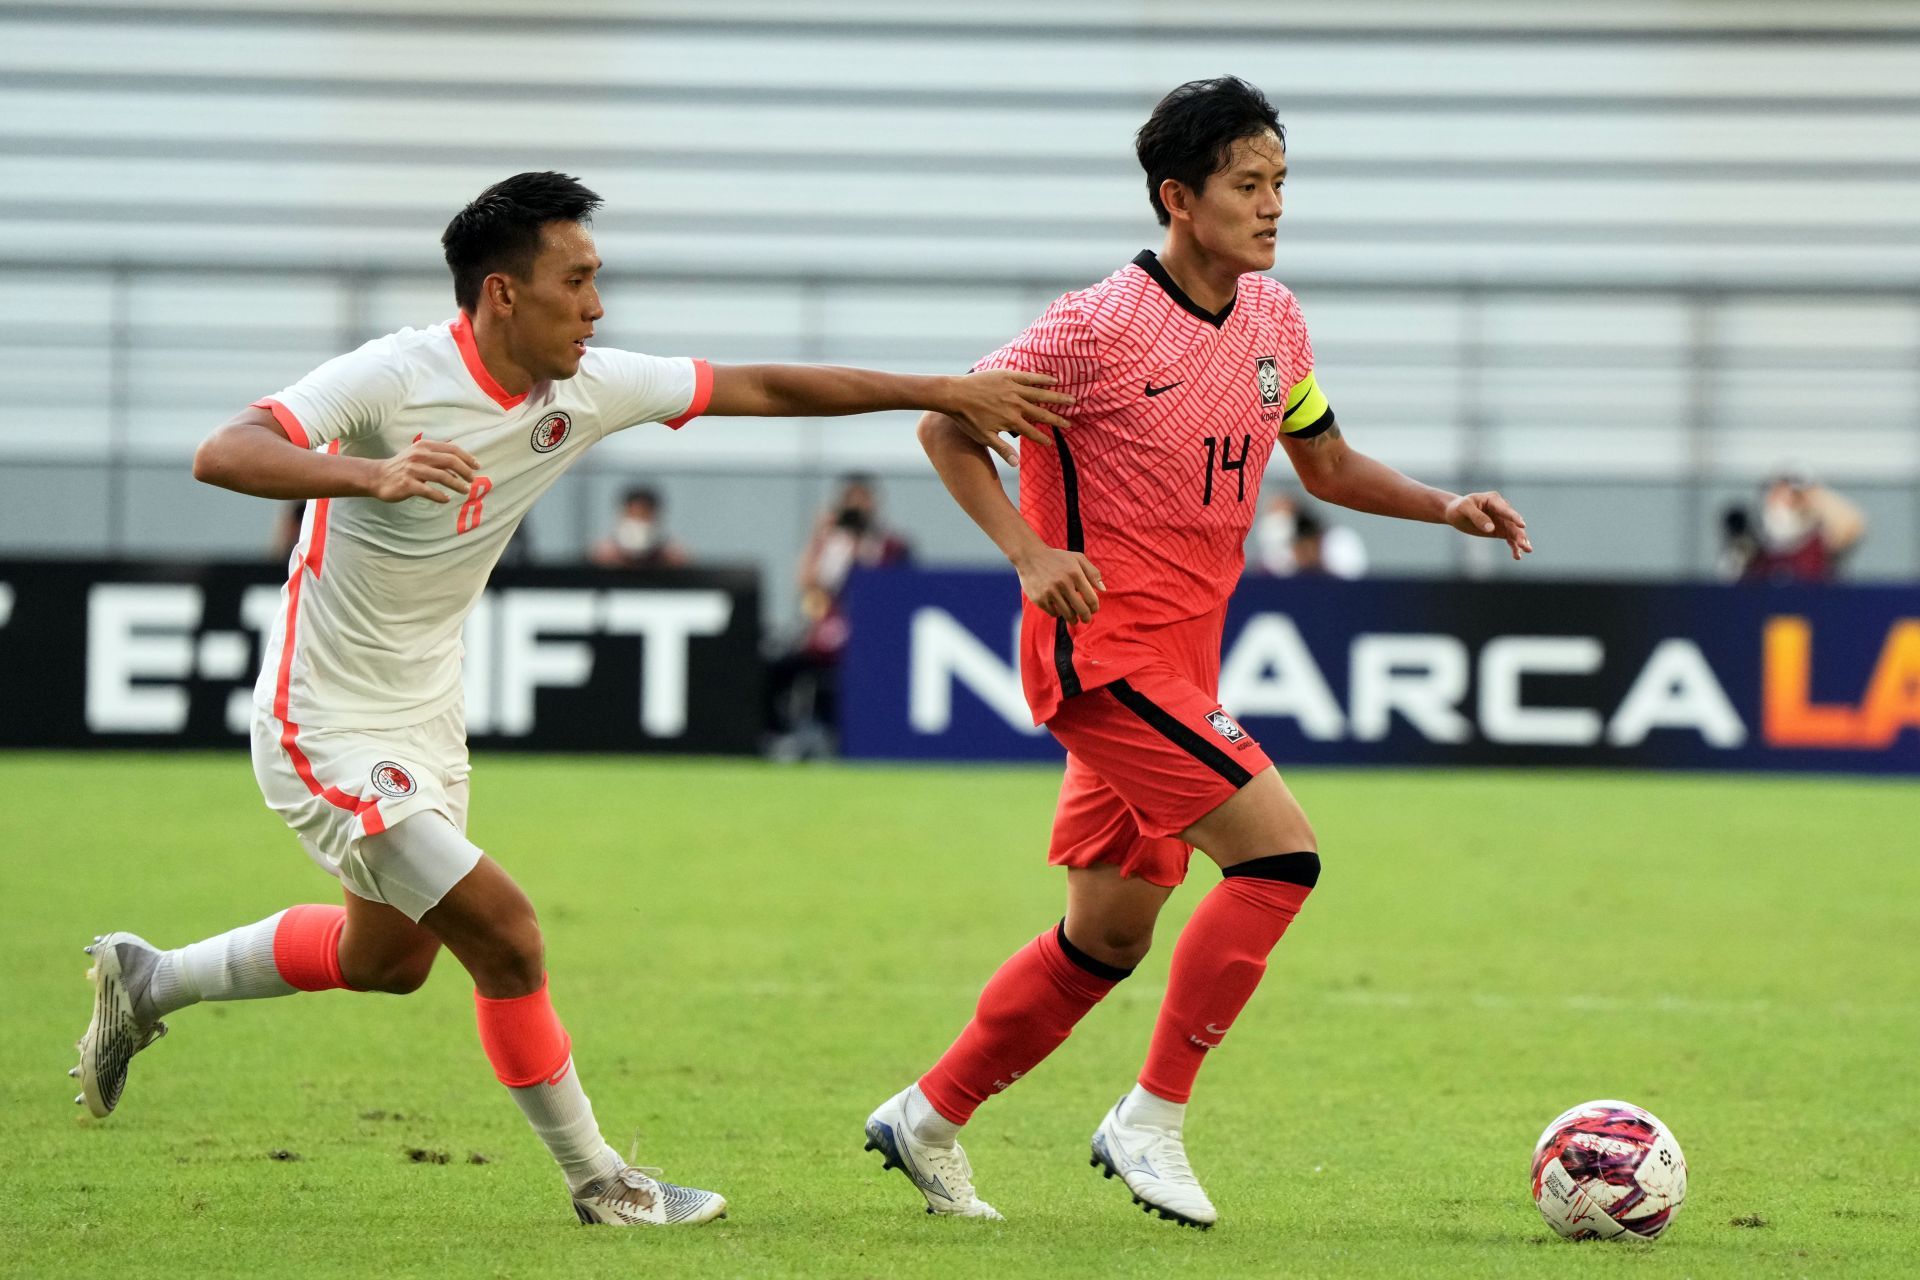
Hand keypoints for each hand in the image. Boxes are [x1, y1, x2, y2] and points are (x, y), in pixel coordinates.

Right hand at [366, 438, 479, 503]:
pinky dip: (440, 496)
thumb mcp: (419, 455)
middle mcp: (419, 455)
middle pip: (450, 461)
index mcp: (425, 446)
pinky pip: (428, 491)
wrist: (377, 476)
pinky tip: (446, 500)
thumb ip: (438, 457)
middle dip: (465, 471)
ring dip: (457, 485)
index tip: (477, 466)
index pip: (452, 449)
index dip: (467, 458)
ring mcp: (413, 470)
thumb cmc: (403, 466)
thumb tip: (463, 465)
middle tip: (473, 480)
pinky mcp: (407, 484)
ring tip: (465, 491)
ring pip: (442, 476)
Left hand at [941, 371, 1073, 466]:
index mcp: (1011, 421)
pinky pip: (1029, 377)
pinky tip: (1054, 380)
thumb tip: (1016, 465)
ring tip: (1071, 399)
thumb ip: (1002, 449)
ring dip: (1057, 397)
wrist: (954, 395)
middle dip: (1057, 418)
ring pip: (1040, 394)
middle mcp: (1016, 405)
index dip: (1042, 438)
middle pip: (1042, 413)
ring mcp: (1013, 389)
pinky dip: (1043, 379)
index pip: (1032, 432)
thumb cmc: (967, 418)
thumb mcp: (984, 438)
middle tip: (1069, 422)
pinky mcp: (1008, 376)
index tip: (1052, 443)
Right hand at [1014, 545, 1103, 622]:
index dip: (1094, 607)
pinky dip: (1057, 613)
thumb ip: (1092, 573)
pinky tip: (1058, 609)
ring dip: (1072, 618)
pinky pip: (1053, 613)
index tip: (1093, 610)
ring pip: (1067, 614)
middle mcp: (1063, 583)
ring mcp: (1050, 592)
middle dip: (1086, 617)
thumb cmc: (1057, 558)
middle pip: (1081, 610)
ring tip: (1073, 619)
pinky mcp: (1039, 599)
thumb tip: (1103, 590)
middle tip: (1086, 619)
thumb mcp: (1077, 558)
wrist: (1030, 557)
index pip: (1091, 598)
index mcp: (1075, 573)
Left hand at [1445, 490, 1532, 559]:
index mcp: (1494, 500)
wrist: (1456, 513)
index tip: (1522, 525)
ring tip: (1527, 550)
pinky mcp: (1500, 530)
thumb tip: (1491, 529)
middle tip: (1524, 544)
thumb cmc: (1459, 508)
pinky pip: (1510, 539)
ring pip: (1514, 532)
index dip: (1514, 517)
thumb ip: (1477, 517)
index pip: (1505, 510)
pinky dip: (1514, 547)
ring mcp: (1503, 520)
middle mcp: (1502, 509)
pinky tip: (1517, 557)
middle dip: (1519, 533)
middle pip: (1513, 523)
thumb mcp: (1464, 509)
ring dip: (1521, 541)